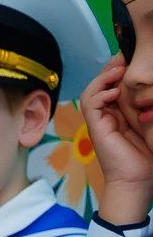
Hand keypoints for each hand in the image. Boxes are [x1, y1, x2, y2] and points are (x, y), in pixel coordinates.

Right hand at [81, 55, 152, 224]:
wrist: (137, 180)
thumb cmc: (148, 156)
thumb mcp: (152, 122)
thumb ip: (149, 105)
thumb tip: (150, 85)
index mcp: (121, 113)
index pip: (115, 84)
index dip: (120, 69)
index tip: (132, 56)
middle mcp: (108, 115)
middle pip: (101, 84)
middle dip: (111, 67)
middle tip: (124, 55)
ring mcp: (100, 122)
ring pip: (92, 91)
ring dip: (103, 77)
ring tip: (118, 69)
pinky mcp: (96, 128)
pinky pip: (90, 104)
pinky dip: (99, 93)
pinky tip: (114, 91)